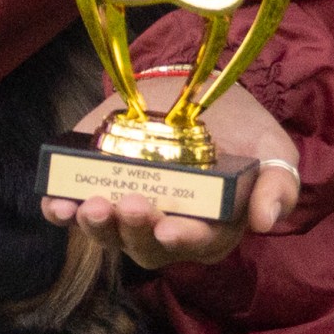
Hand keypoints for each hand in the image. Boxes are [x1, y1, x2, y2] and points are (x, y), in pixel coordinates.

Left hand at [39, 80, 300, 268]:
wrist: (195, 87)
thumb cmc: (241, 128)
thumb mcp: (273, 150)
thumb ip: (278, 185)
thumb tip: (264, 221)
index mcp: (210, 228)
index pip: (197, 243)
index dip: (183, 239)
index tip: (169, 226)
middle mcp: (164, 229)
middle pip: (147, 247)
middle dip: (135, 230)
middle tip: (131, 205)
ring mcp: (125, 213)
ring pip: (108, 236)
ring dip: (96, 227)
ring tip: (92, 204)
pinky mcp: (93, 190)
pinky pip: (71, 212)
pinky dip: (60, 211)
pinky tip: (55, 203)